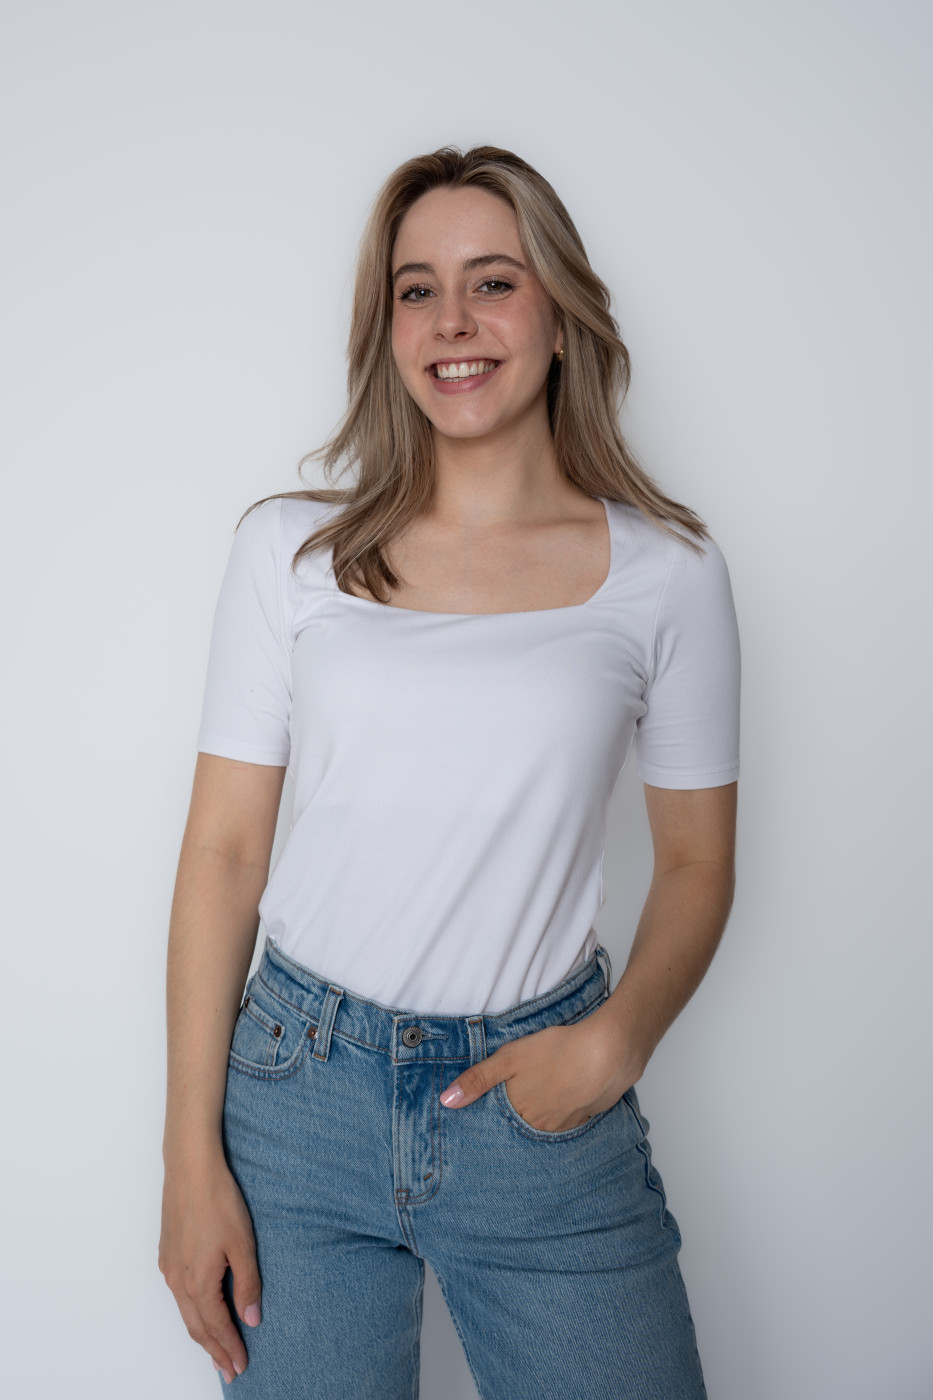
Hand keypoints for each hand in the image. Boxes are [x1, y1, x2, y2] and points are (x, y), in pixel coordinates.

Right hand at [159, 1153, 260, 1382]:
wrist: (190, 1168)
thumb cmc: (218, 1201)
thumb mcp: (242, 1244)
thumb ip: (248, 1285)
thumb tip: (252, 1319)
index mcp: (198, 1281)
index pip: (216, 1327)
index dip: (229, 1349)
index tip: (240, 1367)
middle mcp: (178, 1280)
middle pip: (197, 1327)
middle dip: (214, 1351)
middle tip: (229, 1370)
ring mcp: (169, 1266)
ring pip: (185, 1312)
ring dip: (202, 1333)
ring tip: (217, 1349)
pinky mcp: (166, 1252)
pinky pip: (178, 1294)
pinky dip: (191, 1312)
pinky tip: (200, 1311)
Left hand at [439, 1009, 640, 1133]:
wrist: (609, 1051)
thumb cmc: (558, 1051)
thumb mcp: (510, 1058)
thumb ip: (478, 1079)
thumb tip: (446, 1102)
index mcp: (522, 1113)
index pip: (500, 1122)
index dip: (495, 1113)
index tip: (490, 1109)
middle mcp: (544, 1125)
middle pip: (524, 1124)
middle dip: (519, 1114)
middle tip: (521, 1095)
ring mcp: (569, 1122)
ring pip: (547, 1122)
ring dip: (542, 1111)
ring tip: (542, 1092)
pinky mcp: (589, 1114)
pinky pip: (570, 1117)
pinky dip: (565, 1107)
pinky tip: (566, 1090)